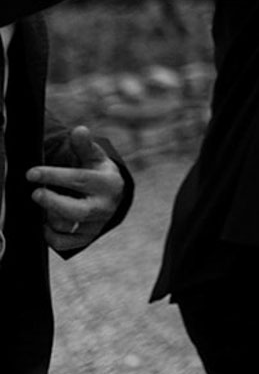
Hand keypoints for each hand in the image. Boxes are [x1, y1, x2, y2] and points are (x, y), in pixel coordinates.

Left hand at [30, 126, 123, 252]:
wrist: (112, 197)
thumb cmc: (97, 173)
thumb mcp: (94, 157)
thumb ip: (84, 145)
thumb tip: (79, 130)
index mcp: (109, 184)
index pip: (80, 180)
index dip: (54, 176)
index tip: (31, 173)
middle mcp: (105, 207)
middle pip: (76, 210)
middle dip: (51, 202)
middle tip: (35, 193)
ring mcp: (96, 225)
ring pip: (66, 226)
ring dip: (48, 215)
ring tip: (44, 203)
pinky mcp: (86, 238)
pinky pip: (63, 243)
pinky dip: (49, 234)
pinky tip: (45, 221)